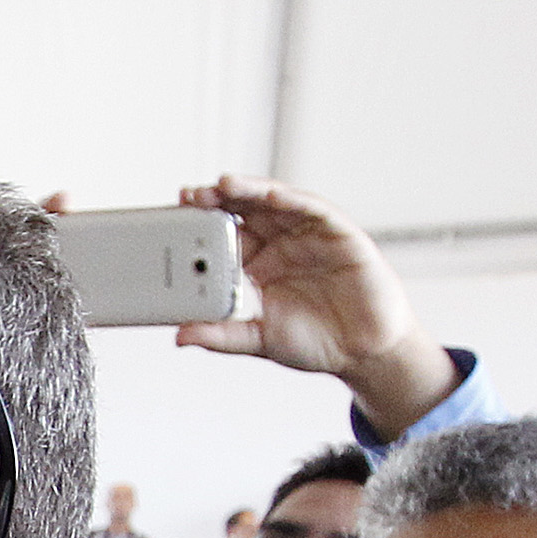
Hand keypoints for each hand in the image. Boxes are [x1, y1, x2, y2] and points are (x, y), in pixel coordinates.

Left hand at [170, 174, 461, 436]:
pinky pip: (313, 209)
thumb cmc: (316, 342)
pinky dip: (291, 199)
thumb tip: (181, 336)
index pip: (223, 238)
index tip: (171, 221)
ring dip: (248, 191)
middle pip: (243, 213)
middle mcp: (280, 245)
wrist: (365, 352)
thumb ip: (221, 336)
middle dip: (216, 201)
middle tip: (189, 195)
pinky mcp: (338, 232)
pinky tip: (270, 195)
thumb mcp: (259, 340)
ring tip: (221, 185)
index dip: (199, 228)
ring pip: (273, 204)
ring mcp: (308, 236)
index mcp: (257, 266)